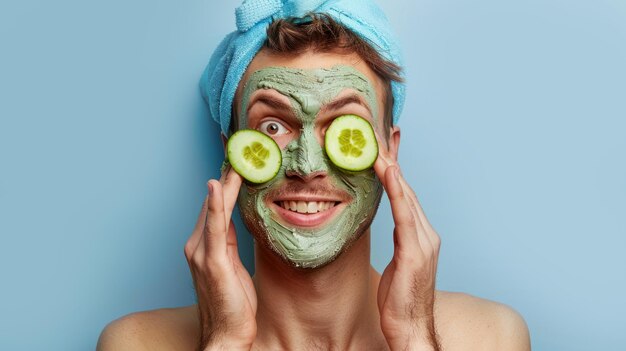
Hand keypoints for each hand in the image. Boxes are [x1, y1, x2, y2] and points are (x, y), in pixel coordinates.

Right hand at [184, 166, 256, 350]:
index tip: (234, 161)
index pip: (214, 208)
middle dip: (225, 176)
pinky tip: (217, 186)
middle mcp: (197, 246)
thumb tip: (230, 222)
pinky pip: (214, 227)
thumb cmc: (231, 305)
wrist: (226, 335)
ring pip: (214, 209)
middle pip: (213, 204)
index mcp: (203, 247)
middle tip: (237, 148)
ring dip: (224, 182)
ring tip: (235, 158)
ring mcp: (201, 253)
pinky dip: (214, 204)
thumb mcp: (232, 267)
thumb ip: (228, 243)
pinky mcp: (211, 261)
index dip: (224, 184)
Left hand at [373, 138, 441, 350]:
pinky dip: (397, 191)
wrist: (411, 328)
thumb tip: (388, 223)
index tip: (385, 145)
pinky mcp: (415, 252)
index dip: (395, 168)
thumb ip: (398, 239)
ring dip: (393, 168)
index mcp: (420, 235)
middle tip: (382, 132)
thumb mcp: (398, 262)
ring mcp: (423, 242)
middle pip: (406, 188)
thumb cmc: (401, 299)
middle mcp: (426, 233)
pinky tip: (389, 172)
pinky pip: (404, 215)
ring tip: (380, 144)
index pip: (404, 194)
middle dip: (394, 159)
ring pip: (406, 196)